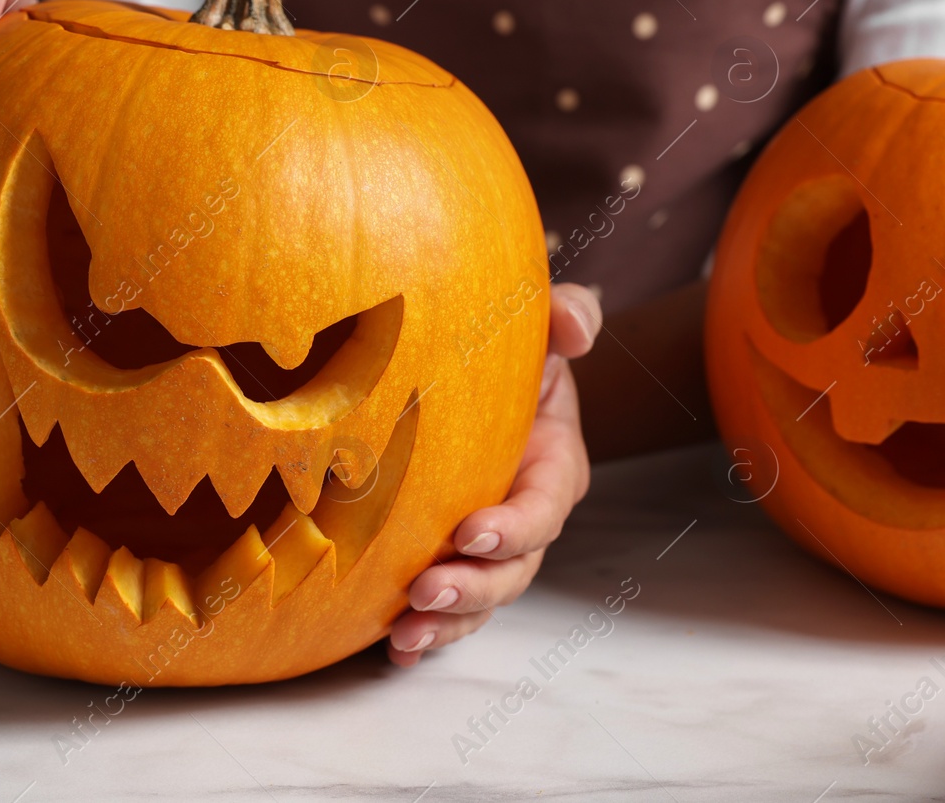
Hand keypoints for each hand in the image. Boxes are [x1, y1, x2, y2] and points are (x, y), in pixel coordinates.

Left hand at [387, 283, 601, 665]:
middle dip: (473, 588)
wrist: (464, 372)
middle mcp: (523, 517)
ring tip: (406, 633)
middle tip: (424, 588)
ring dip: (447, 621)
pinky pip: (445, 607)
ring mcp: (486, 546)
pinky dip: (424, 632)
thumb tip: (574, 325)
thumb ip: (569, 316)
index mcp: (550, 467)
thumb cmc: (506, 351)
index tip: (470, 532)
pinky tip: (391, 648)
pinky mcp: (448, 558)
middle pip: (513, 570)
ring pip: (480, 600)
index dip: (514, 527)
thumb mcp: (542, 329)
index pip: (543, 508)